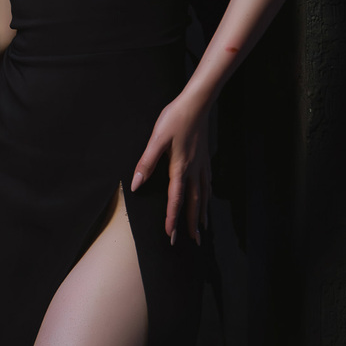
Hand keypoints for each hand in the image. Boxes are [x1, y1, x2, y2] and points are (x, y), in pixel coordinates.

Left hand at [130, 94, 210, 243]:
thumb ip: (146, 163)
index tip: (171, 236)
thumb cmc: (174, 119)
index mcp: (179, 168)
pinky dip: (207, 197)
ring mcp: (202, 165)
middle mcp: (193, 170)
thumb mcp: (156, 139)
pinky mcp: (205, 159)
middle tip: (192, 242)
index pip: (175, 199)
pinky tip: (207, 199)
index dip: (172, 219)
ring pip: (203, 195)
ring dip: (202, 214)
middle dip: (191, 224)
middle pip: (193, 203)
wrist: (197, 103)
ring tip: (202, 229)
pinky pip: (208, 184)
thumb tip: (137, 186)